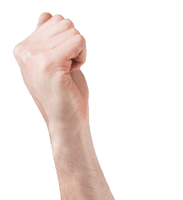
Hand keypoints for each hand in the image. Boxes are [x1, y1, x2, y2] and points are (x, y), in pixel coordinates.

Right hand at [12, 11, 88, 136]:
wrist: (67, 124)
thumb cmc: (66, 95)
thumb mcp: (54, 62)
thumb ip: (48, 39)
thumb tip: (47, 15)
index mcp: (23, 48)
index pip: (53, 20)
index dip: (66, 42)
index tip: (62, 65)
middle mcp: (25, 50)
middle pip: (63, 22)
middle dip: (74, 45)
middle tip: (68, 69)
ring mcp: (35, 56)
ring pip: (71, 30)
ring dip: (78, 52)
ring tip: (70, 72)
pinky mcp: (49, 63)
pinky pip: (78, 40)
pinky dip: (82, 56)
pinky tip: (74, 72)